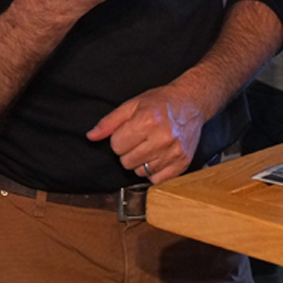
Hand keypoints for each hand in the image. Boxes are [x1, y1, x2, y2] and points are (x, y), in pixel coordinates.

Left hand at [86, 84, 203, 183]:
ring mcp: (174, 152)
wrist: (191, 102)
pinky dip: (154, 171)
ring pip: (141, 172)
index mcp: (146, 121)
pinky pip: (157, 180)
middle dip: (128, 151)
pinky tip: (158, 156)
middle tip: (139, 139)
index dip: (119, 139)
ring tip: (150, 146)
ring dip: (141, 162)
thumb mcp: (132, 104)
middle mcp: (161, 138)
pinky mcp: (183, 163)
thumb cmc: (160, 102)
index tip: (128, 132)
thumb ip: (109, 122)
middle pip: (127, 162)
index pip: (116, 145)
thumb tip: (91, 136)